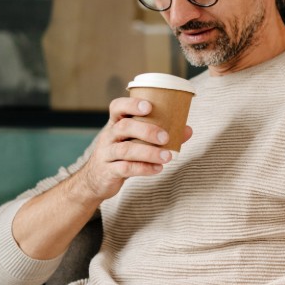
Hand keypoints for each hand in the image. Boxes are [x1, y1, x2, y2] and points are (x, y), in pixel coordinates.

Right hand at [74, 97, 192, 201]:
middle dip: (146, 130)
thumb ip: (159, 134)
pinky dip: (144, 168)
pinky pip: (125, 168)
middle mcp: (109, 136)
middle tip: (165, 137)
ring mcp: (106, 154)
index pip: (117, 107)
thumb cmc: (122, 154)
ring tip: (168, 156)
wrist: (96, 179)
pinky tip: (158, 169)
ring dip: (149, 152)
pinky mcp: (108, 171)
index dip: (131, 104)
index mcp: (115, 124)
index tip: (149, 106)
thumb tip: (187, 129)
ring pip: (125, 150)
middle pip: (124, 127)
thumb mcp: (135, 141)